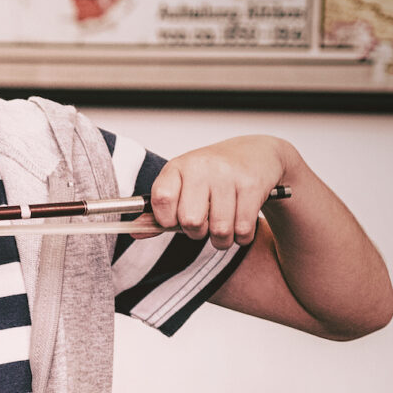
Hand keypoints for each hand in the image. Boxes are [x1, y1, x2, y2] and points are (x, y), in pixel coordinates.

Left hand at [148, 136, 293, 250]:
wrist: (257, 153)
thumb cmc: (214, 174)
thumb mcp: (183, 183)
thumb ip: (160, 211)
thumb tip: (135, 232)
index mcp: (178, 167)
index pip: (161, 199)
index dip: (165, 220)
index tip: (174, 222)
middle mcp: (202, 168)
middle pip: (191, 221)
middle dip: (196, 233)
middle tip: (203, 224)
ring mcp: (228, 176)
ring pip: (219, 230)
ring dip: (221, 239)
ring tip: (222, 228)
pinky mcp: (252, 186)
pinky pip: (243, 229)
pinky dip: (241, 237)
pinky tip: (240, 225)